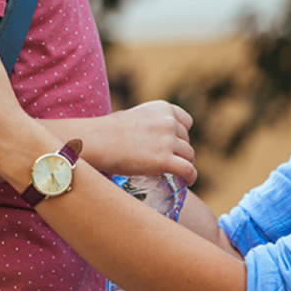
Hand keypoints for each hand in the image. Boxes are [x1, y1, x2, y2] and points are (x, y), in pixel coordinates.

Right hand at [83, 102, 197, 185]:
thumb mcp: (135, 116)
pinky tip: (188, 182)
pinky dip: (190, 177)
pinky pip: (188, 170)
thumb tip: (151, 136)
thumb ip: (149, 122)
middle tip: (171, 161)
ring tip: (179, 173)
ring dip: (185, 163)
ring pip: (189, 155)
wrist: (100, 141)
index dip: (182, 134)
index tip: (176, 144)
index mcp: (163, 108)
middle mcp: (169, 122)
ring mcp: (168, 141)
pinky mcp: (164, 160)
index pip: (186, 122)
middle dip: (180, 151)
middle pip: (187, 140)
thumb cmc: (110, 131)